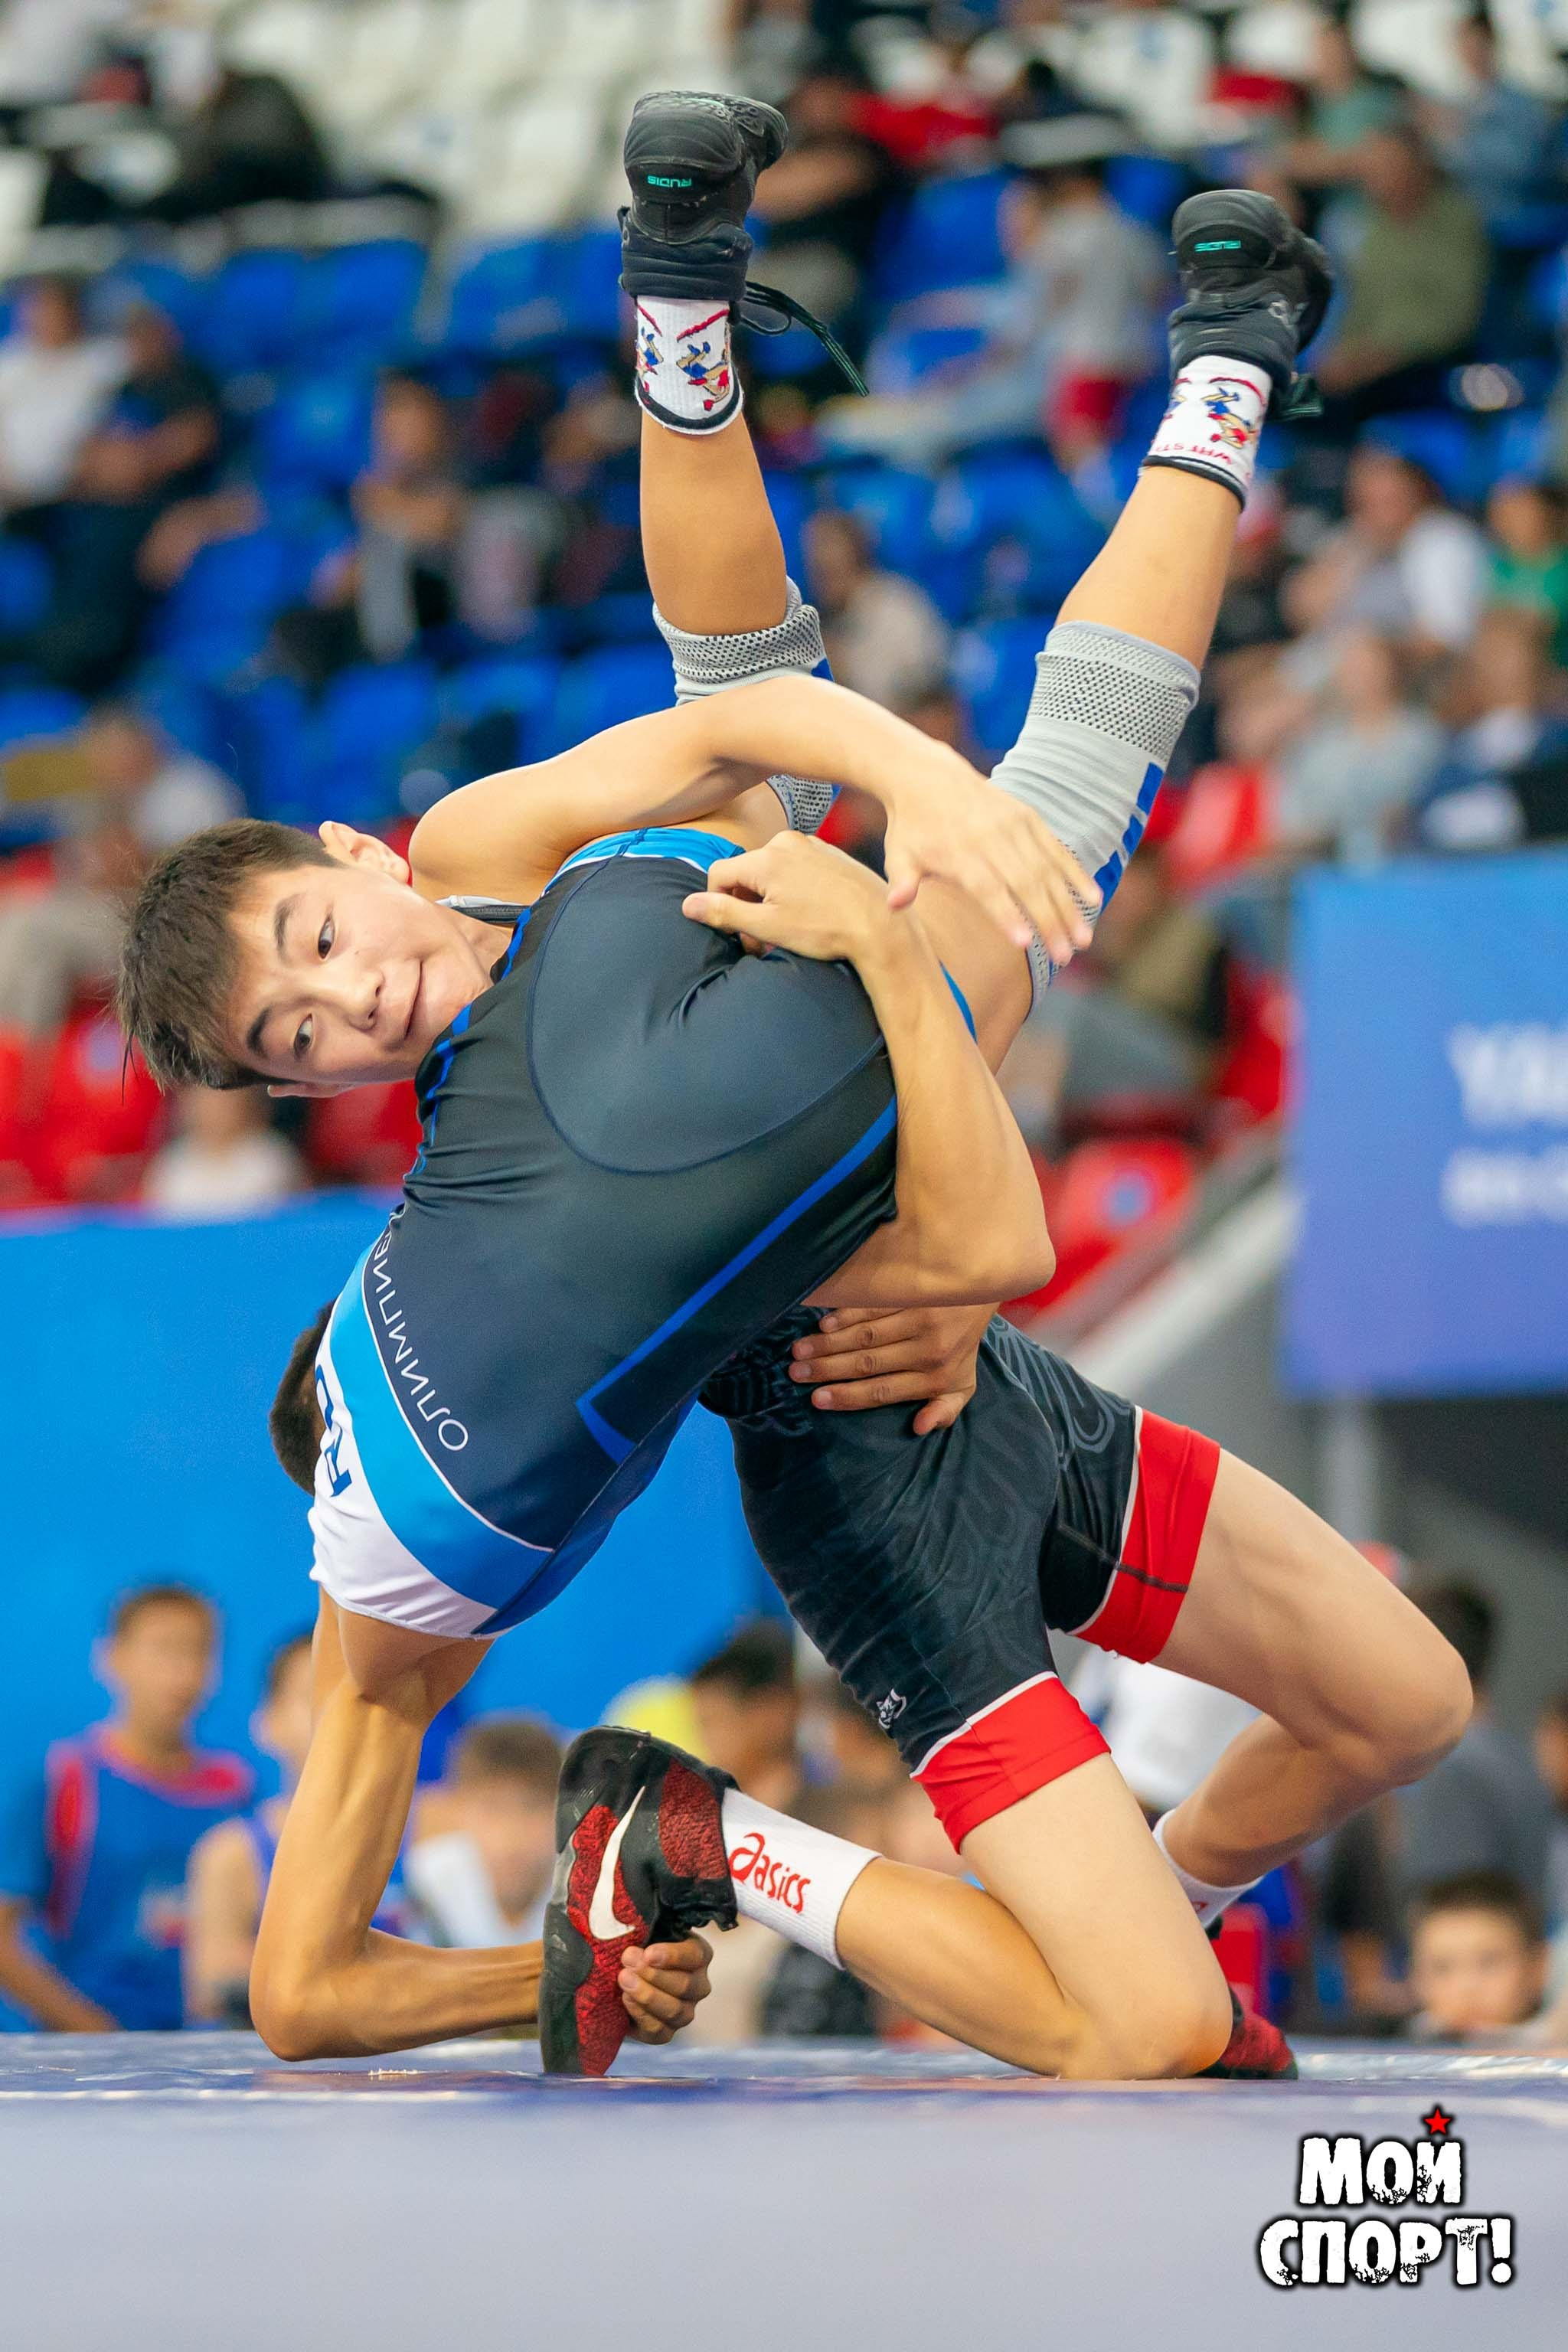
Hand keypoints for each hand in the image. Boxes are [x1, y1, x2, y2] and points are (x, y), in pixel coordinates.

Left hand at [619, 1935, 712, 2043]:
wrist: (626, 1977)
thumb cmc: (639, 1948)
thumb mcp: (645, 1933)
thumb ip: (643, 1928)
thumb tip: (630, 1924)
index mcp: (698, 1955)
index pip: (695, 1955)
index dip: (672, 1956)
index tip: (648, 1953)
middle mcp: (698, 1986)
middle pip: (684, 1985)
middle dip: (652, 1974)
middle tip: (627, 1961)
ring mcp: (685, 2012)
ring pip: (674, 2009)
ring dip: (646, 1994)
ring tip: (623, 1979)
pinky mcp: (667, 2033)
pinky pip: (659, 2030)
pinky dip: (641, 2014)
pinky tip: (626, 1999)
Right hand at [682, 831, 894, 964]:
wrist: (882, 925)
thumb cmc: (825, 929)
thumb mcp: (768, 926)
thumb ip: (725, 912)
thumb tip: (688, 905)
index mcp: (765, 858)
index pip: (718, 874)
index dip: (719, 905)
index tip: (739, 932)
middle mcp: (785, 842)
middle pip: (745, 872)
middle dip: (746, 905)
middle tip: (762, 940)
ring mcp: (810, 844)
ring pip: (771, 871)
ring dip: (769, 899)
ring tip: (787, 928)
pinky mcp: (829, 852)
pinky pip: (796, 868)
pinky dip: (792, 889)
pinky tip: (810, 913)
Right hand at [790, 1301, 994, 1433]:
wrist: (982, 1290)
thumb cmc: (962, 1345)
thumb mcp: (963, 1384)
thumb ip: (944, 1410)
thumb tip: (919, 1428)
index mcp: (937, 1377)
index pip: (884, 1391)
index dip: (848, 1396)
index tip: (816, 1399)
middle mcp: (928, 1348)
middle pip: (868, 1362)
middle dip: (828, 1370)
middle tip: (796, 1373)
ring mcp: (919, 1317)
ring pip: (866, 1334)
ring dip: (829, 1343)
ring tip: (799, 1350)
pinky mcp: (912, 1292)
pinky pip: (873, 1305)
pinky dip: (846, 1314)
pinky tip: (823, 1324)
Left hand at [881, 751, 1099, 962]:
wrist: (927, 775)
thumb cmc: (911, 827)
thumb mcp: (898, 855)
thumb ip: (902, 881)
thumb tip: (895, 905)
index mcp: (959, 854)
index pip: (988, 889)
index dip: (1007, 915)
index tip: (1025, 943)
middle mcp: (991, 839)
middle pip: (1026, 885)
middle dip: (1049, 922)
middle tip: (1067, 956)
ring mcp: (1014, 826)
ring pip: (1048, 870)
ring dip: (1069, 906)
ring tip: (1085, 939)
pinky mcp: (1028, 818)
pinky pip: (1057, 849)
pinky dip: (1076, 873)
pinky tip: (1094, 898)